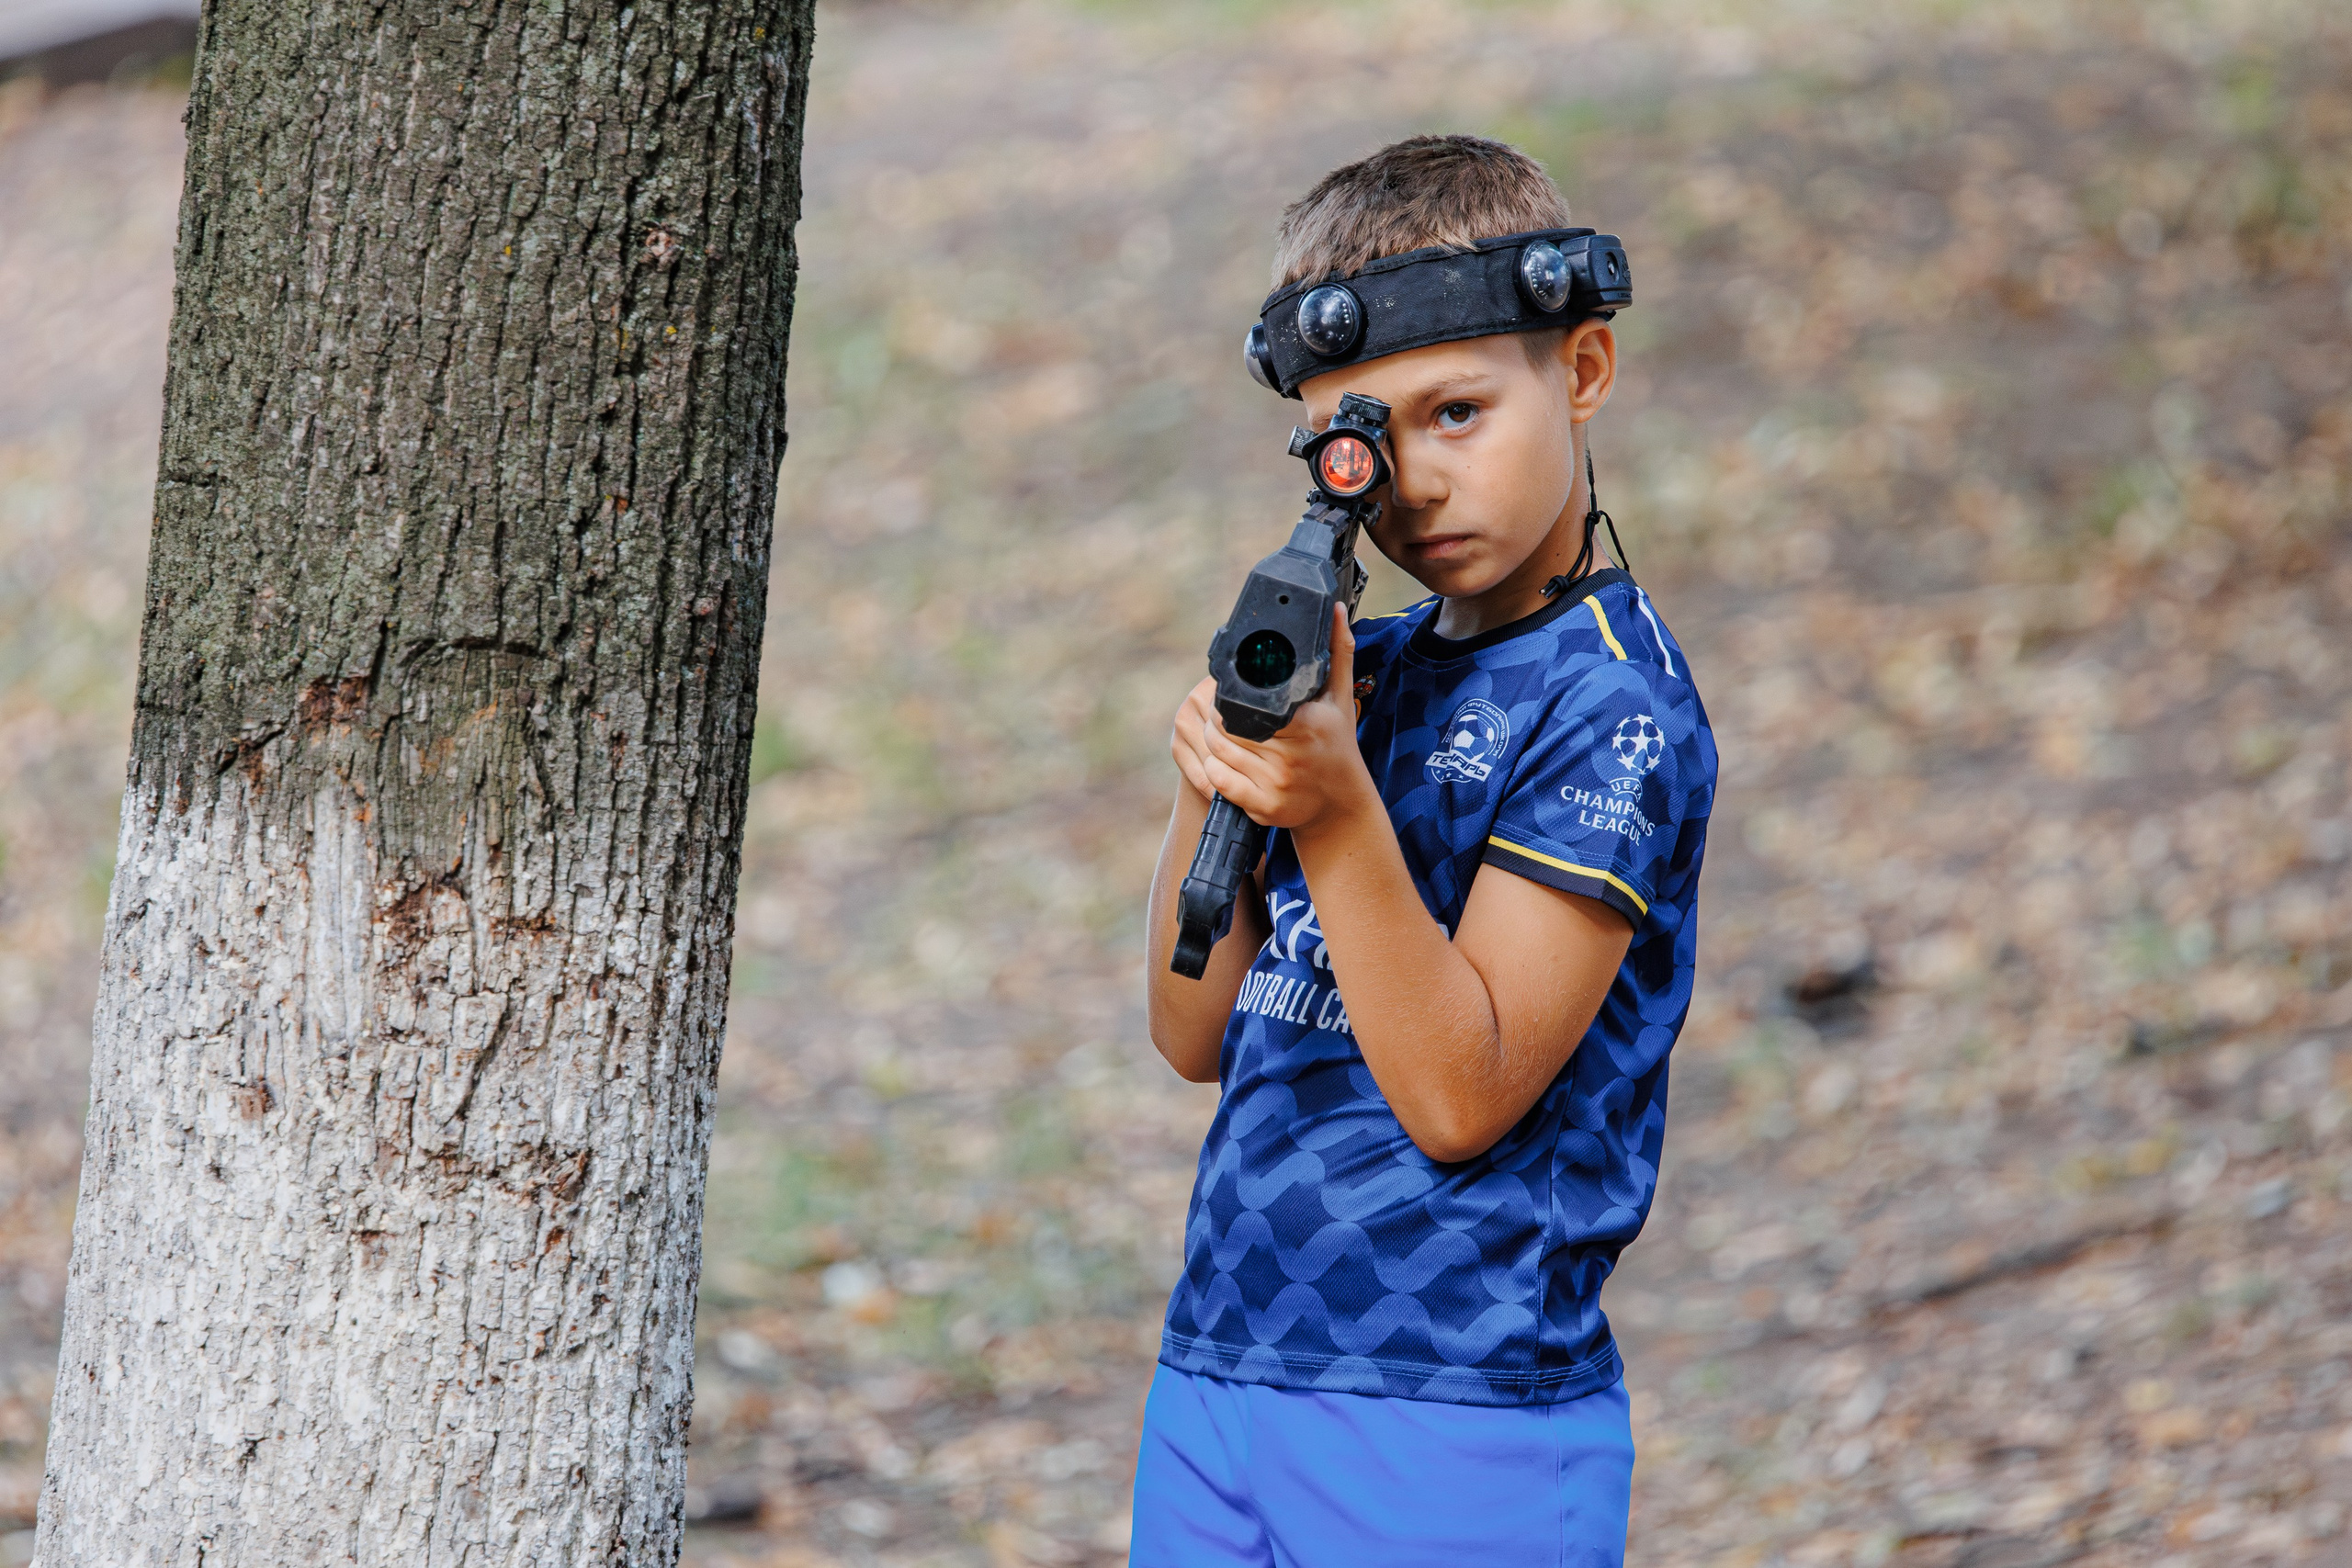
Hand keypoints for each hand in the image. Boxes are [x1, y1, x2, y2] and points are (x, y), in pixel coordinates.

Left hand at [1194, 607, 1376, 832]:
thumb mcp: (1340, 699)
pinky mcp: (1263, 808)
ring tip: (1222, 734)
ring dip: (1212, 742)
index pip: (1245, 706)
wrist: (1341, 803)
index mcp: (1307, 725)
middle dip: (1218, 719)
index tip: (1230, 696)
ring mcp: (1277, 786)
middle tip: (1224, 715)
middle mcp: (1292, 757)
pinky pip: (1219, 782)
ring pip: (1219, 753)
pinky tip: (1224, 761)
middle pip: (1227, 729)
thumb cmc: (1337, 744)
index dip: (1229, 699)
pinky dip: (1214, 769)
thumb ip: (1338, 652)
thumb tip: (1336, 610)